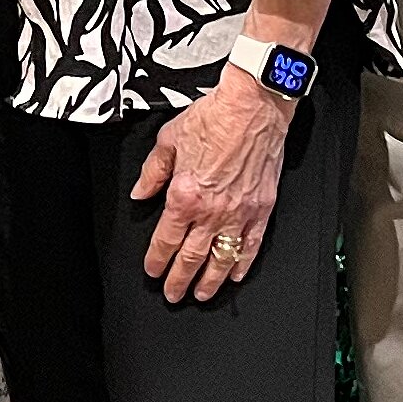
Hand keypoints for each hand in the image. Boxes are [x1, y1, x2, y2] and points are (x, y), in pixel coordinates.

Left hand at [136, 66, 295, 302]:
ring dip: (210, 281)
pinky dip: (243, 264)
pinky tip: (236, 274)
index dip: (156, 260)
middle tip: (173, 294)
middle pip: (191, 258)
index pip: (166, 240)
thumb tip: (141, 193)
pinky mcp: (262, 209)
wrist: (253, 107)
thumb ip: (152, 172)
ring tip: (202, 294)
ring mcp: (239, 213)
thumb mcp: (169, 140)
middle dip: (179, 280)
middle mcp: (212, 211)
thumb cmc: (215, 117)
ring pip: (221, 259)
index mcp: (185, 195)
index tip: (152, 270)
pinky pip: (252, 246)